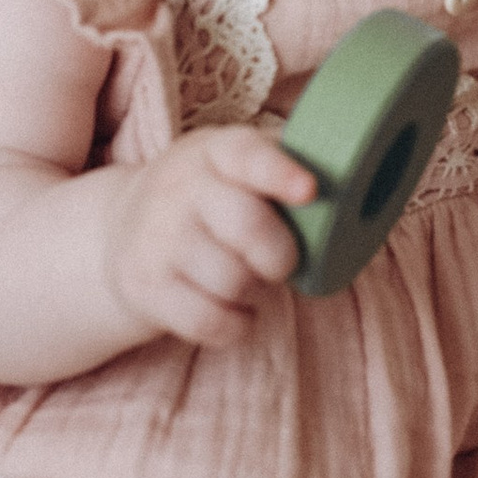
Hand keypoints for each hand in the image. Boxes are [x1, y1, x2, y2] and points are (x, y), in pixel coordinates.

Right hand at [100, 126, 314, 348]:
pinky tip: (235, 312)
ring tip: (249, 281)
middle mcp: (179, 190)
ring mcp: (157, 240)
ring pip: (232, 280)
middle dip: (280, 255)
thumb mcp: (232, 165)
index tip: (310, 191)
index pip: (246, 155)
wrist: (120, 231)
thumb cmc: (206, 197)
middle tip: (282, 263)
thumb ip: (283, 166)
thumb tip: (357, 182)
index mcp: (213, 152)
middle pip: (247, 226)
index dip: (280, 173)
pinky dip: (236, 326)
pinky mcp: (146, 288)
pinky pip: (210, 321)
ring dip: (255, 292)